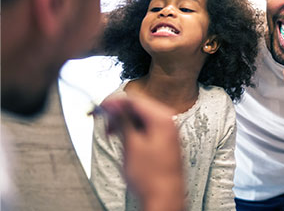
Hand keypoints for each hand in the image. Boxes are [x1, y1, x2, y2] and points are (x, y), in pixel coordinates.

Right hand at [100, 95, 184, 210]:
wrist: (165, 198)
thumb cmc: (151, 177)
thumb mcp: (131, 145)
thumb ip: (122, 122)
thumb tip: (113, 106)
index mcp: (162, 119)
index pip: (135, 100)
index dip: (114, 103)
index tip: (100, 107)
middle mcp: (168, 122)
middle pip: (139, 107)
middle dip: (119, 112)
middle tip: (102, 120)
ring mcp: (168, 131)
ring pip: (142, 117)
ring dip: (125, 121)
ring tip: (111, 132)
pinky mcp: (165, 141)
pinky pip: (147, 127)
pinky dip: (133, 129)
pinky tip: (123, 138)